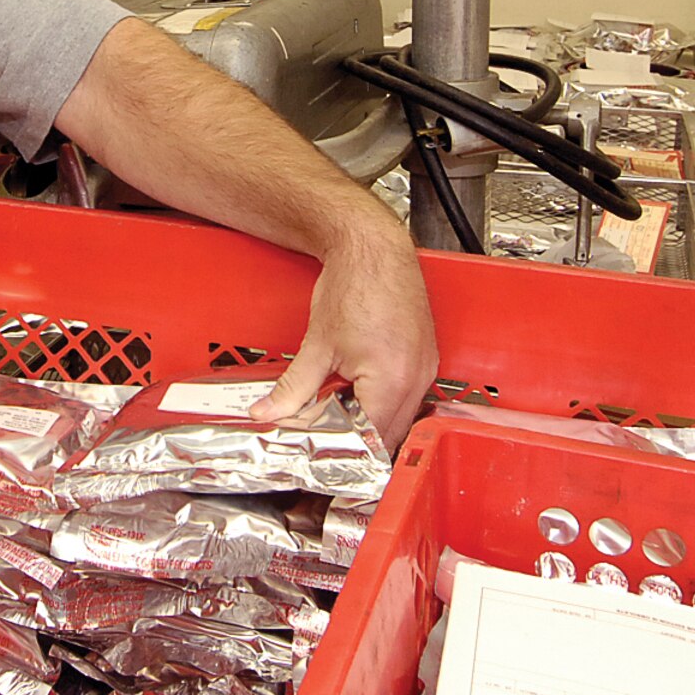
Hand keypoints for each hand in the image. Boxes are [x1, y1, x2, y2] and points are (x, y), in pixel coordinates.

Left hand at [250, 220, 438, 446]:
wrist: (372, 246)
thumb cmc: (352, 285)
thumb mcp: (317, 345)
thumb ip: (292, 388)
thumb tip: (268, 413)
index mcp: (391, 379)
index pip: (369, 438)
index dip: (342, 447)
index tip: (319, 448)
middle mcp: (417, 378)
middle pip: (388, 434)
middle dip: (357, 439)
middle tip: (326, 436)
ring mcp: (426, 368)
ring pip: (401, 418)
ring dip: (373, 421)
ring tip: (341, 412)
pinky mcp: (427, 358)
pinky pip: (409, 397)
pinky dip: (385, 402)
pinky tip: (361, 392)